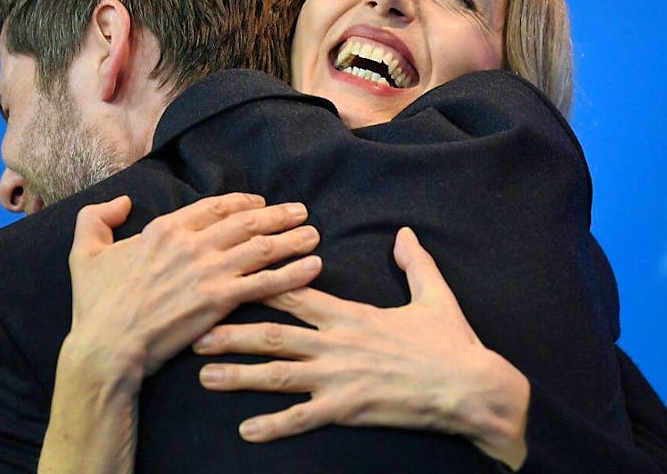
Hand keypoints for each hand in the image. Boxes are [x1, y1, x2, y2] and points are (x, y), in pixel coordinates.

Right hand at [64, 193, 322, 387]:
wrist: (106, 346)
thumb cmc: (95, 304)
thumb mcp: (85, 252)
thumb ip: (97, 218)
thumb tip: (122, 201)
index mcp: (165, 229)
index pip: (215, 207)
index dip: (243, 203)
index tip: (261, 204)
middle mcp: (191, 244)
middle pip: (246, 222)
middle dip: (277, 215)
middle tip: (300, 212)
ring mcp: (208, 271)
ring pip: (261, 248)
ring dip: (291, 239)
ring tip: (313, 235)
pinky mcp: (220, 301)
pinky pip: (265, 282)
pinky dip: (293, 272)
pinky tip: (313, 267)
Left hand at [192, 227, 530, 469]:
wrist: (472, 387)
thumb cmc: (452, 342)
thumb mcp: (434, 295)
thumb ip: (415, 263)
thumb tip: (405, 234)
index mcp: (351, 314)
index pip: (296, 292)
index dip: (259, 283)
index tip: (229, 275)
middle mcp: (337, 342)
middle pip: (272, 334)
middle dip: (230, 332)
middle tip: (194, 330)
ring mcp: (339, 377)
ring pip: (277, 375)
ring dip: (238, 375)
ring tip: (204, 375)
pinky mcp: (348, 409)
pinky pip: (303, 419)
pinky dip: (273, 425)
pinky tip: (247, 431)